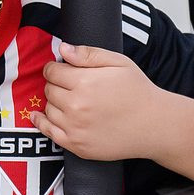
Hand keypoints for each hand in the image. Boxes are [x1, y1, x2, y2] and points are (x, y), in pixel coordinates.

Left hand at [29, 42, 168, 161]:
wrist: (155, 125)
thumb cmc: (138, 90)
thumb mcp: (118, 63)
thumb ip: (88, 54)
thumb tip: (63, 49)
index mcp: (84, 82)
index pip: (52, 72)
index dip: (55, 68)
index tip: (60, 69)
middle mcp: (76, 106)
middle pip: (49, 90)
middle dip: (56, 84)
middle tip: (71, 85)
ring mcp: (74, 128)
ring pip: (48, 109)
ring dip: (54, 102)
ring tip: (70, 100)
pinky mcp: (76, 145)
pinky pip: (48, 132)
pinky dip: (41, 122)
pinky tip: (39, 116)